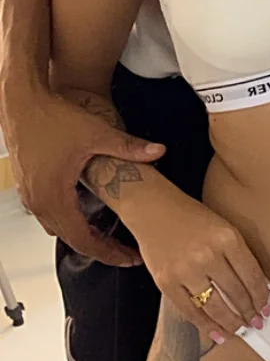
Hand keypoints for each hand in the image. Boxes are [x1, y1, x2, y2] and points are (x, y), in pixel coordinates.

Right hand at [1, 86, 164, 266]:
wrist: (21, 102)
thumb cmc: (50, 117)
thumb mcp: (97, 133)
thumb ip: (129, 147)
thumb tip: (157, 152)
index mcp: (56, 197)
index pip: (84, 241)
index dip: (109, 253)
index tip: (126, 258)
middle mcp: (40, 202)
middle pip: (72, 240)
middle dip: (99, 249)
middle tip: (123, 252)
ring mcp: (31, 196)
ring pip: (58, 228)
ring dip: (81, 235)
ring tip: (106, 235)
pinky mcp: (28, 186)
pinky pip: (49, 214)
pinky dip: (67, 220)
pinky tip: (81, 210)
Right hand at [128, 187, 269, 342]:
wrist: (153, 208)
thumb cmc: (190, 216)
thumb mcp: (222, 226)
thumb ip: (236, 253)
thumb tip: (252, 287)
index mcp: (227, 238)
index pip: (251, 275)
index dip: (261, 296)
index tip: (266, 308)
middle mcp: (207, 255)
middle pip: (235, 293)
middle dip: (249, 312)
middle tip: (257, 322)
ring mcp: (186, 271)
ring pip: (215, 306)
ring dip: (230, 322)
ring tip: (240, 329)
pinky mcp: (167, 282)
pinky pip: (190, 311)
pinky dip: (205, 325)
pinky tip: (217, 332)